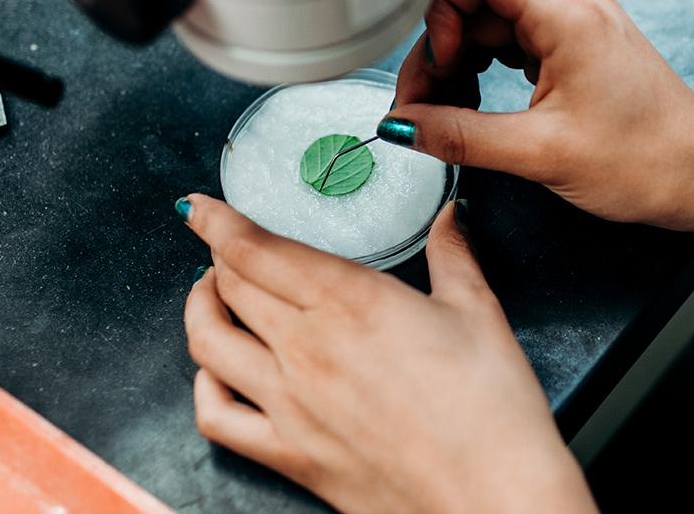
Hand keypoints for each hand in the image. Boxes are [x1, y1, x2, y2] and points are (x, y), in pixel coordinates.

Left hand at [180, 194, 597, 513]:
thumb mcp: (479, 313)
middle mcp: (306, 348)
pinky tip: (216, 373)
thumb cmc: (491, 414)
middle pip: (230, 286)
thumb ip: (453, 255)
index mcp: (350, 301)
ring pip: (208, 342)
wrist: (493, 499)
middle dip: (219, 257)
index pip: (256, 249)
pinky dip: (202, 387)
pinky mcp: (289, 454)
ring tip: (210, 294)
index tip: (201, 208)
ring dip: (200, 309)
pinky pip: (215, 416)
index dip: (218, 222)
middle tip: (226, 246)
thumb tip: (451, 216)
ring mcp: (289, 404)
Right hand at [382, 0, 693, 240]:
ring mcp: (576, 25)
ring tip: (448, 115)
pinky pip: (513, 43)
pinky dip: (485, 72)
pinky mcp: (577, 48)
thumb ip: (460, 136)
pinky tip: (477, 110)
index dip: (442, 10)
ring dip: (459, 64)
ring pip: (490, 23)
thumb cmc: (649, 163)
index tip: (439, 66)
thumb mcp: (540, 155)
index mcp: (568, 16)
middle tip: (421, 108)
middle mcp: (573, 7)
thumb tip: (401, 126)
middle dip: (439, 50)